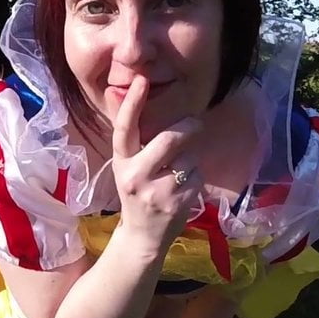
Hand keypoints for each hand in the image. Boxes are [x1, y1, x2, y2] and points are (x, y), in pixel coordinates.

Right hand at [111, 75, 203, 249]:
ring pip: (187, 158)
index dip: (133, 103)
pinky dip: (195, 178)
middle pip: (168, 139)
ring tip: (178, 174)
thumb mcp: (129, 166)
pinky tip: (183, 190)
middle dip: (187, 127)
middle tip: (195, 124)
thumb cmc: (138, 192)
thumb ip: (135, 138)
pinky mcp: (178, 203)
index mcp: (121, 162)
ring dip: (190, 160)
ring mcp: (157, 192)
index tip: (142, 79)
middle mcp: (135, 176)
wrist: (143, 237)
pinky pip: (196, 176)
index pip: (125, 129)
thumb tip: (127, 94)